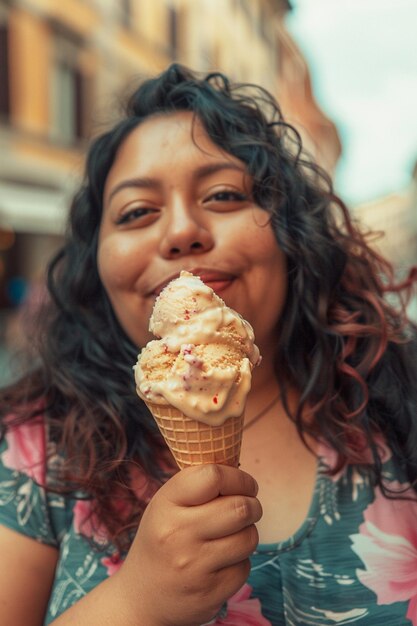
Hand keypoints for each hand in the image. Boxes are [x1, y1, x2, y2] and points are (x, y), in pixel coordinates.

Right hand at [117, 464, 261, 625]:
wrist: (141, 596)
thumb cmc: (162, 538)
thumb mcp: (166, 504)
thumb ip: (198, 486)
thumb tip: (240, 470)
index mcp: (166, 504)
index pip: (213, 476)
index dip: (238, 477)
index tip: (245, 484)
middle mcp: (178, 534)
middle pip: (240, 507)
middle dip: (252, 504)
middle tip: (248, 507)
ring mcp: (194, 566)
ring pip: (248, 537)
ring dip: (248, 533)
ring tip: (233, 534)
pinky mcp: (210, 593)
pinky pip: (245, 566)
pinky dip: (240, 561)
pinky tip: (222, 561)